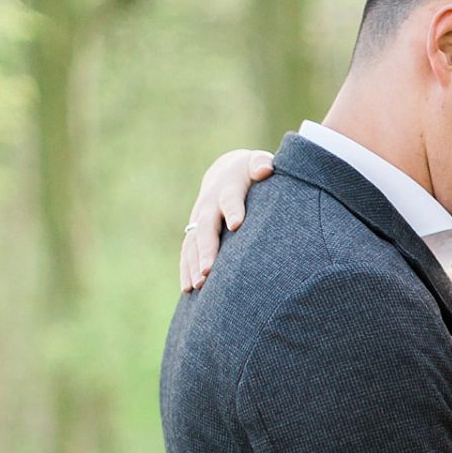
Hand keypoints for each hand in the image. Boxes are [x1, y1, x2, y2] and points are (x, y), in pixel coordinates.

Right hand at [180, 148, 274, 291]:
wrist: (226, 172)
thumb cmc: (251, 172)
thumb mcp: (257, 163)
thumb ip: (261, 164)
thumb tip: (265, 169)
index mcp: (228, 187)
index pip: (231, 198)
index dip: (233, 209)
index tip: (236, 225)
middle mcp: (209, 204)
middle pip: (206, 226)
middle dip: (207, 248)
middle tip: (209, 270)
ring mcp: (199, 218)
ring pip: (193, 242)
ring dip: (194, 264)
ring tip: (199, 286)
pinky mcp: (194, 231)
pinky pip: (187, 251)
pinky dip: (186, 269)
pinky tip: (188, 289)